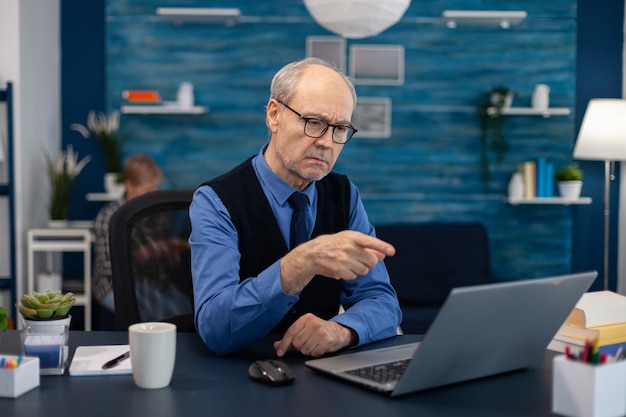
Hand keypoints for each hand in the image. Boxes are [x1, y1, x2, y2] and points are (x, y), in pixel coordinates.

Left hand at [273, 313, 355, 357]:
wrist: (338, 331)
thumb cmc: (320, 330)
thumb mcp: (305, 329)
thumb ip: (290, 337)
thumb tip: (277, 345)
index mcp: (306, 319)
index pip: (290, 332)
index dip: (284, 344)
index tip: (280, 352)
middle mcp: (313, 324)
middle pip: (297, 343)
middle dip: (299, 347)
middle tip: (305, 343)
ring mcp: (321, 333)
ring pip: (305, 350)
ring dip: (307, 351)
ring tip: (313, 345)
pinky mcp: (327, 341)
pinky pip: (314, 353)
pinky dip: (315, 353)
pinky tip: (319, 347)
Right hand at [280, 230, 394, 293]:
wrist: (312, 254)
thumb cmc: (333, 245)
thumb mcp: (349, 241)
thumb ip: (367, 247)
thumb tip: (383, 255)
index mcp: (352, 237)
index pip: (370, 241)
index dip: (382, 246)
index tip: (392, 251)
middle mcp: (348, 247)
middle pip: (371, 261)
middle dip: (368, 263)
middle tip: (358, 259)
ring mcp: (343, 259)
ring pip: (364, 270)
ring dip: (358, 269)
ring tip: (347, 263)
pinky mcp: (339, 270)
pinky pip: (354, 276)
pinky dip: (349, 274)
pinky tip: (341, 268)